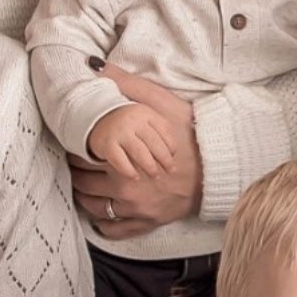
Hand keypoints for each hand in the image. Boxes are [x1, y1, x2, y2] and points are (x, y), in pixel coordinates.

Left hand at [72, 64, 199, 238]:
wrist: (221, 166)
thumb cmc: (192, 134)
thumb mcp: (162, 104)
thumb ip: (128, 85)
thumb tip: (97, 67)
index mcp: (122, 161)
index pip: (81, 159)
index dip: (75, 150)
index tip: (75, 143)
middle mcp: (124, 189)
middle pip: (83, 184)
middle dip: (78, 172)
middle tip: (78, 163)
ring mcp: (136, 209)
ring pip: (93, 208)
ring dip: (85, 196)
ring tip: (86, 184)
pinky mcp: (147, 222)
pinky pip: (114, 229)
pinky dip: (103, 223)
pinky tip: (101, 211)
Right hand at [88, 103, 176, 179]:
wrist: (96, 117)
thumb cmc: (127, 123)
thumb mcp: (143, 118)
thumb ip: (158, 129)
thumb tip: (173, 152)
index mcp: (146, 113)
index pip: (165, 130)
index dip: (171, 145)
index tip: (173, 156)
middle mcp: (133, 121)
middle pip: (155, 143)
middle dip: (165, 159)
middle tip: (171, 170)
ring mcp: (120, 132)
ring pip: (140, 153)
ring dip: (150, 167)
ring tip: (155, 175)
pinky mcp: (107, 144)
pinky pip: (121, 161)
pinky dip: (129, 171)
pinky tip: (135, 177)